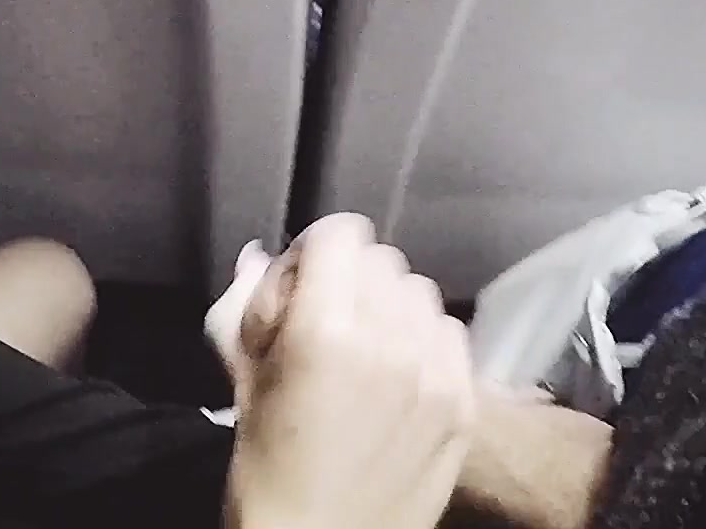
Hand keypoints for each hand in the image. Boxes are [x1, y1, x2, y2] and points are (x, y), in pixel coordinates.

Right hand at [225, 214, 475, 528]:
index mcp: (325, 329)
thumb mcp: (243, 383)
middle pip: (382, 260)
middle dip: (350, 280)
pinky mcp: (462, 400)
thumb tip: (261, 257)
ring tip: (367, 352)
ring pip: (419, 292)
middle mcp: (389, 338)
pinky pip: (449, 331)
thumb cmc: (266, 471)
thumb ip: (250, 307)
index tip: (299, 289)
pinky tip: (398, 377)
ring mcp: (434, 372)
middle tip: (328, 323)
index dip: (314, 254)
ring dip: (390, 308)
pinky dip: (422, 341)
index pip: (340, 233)